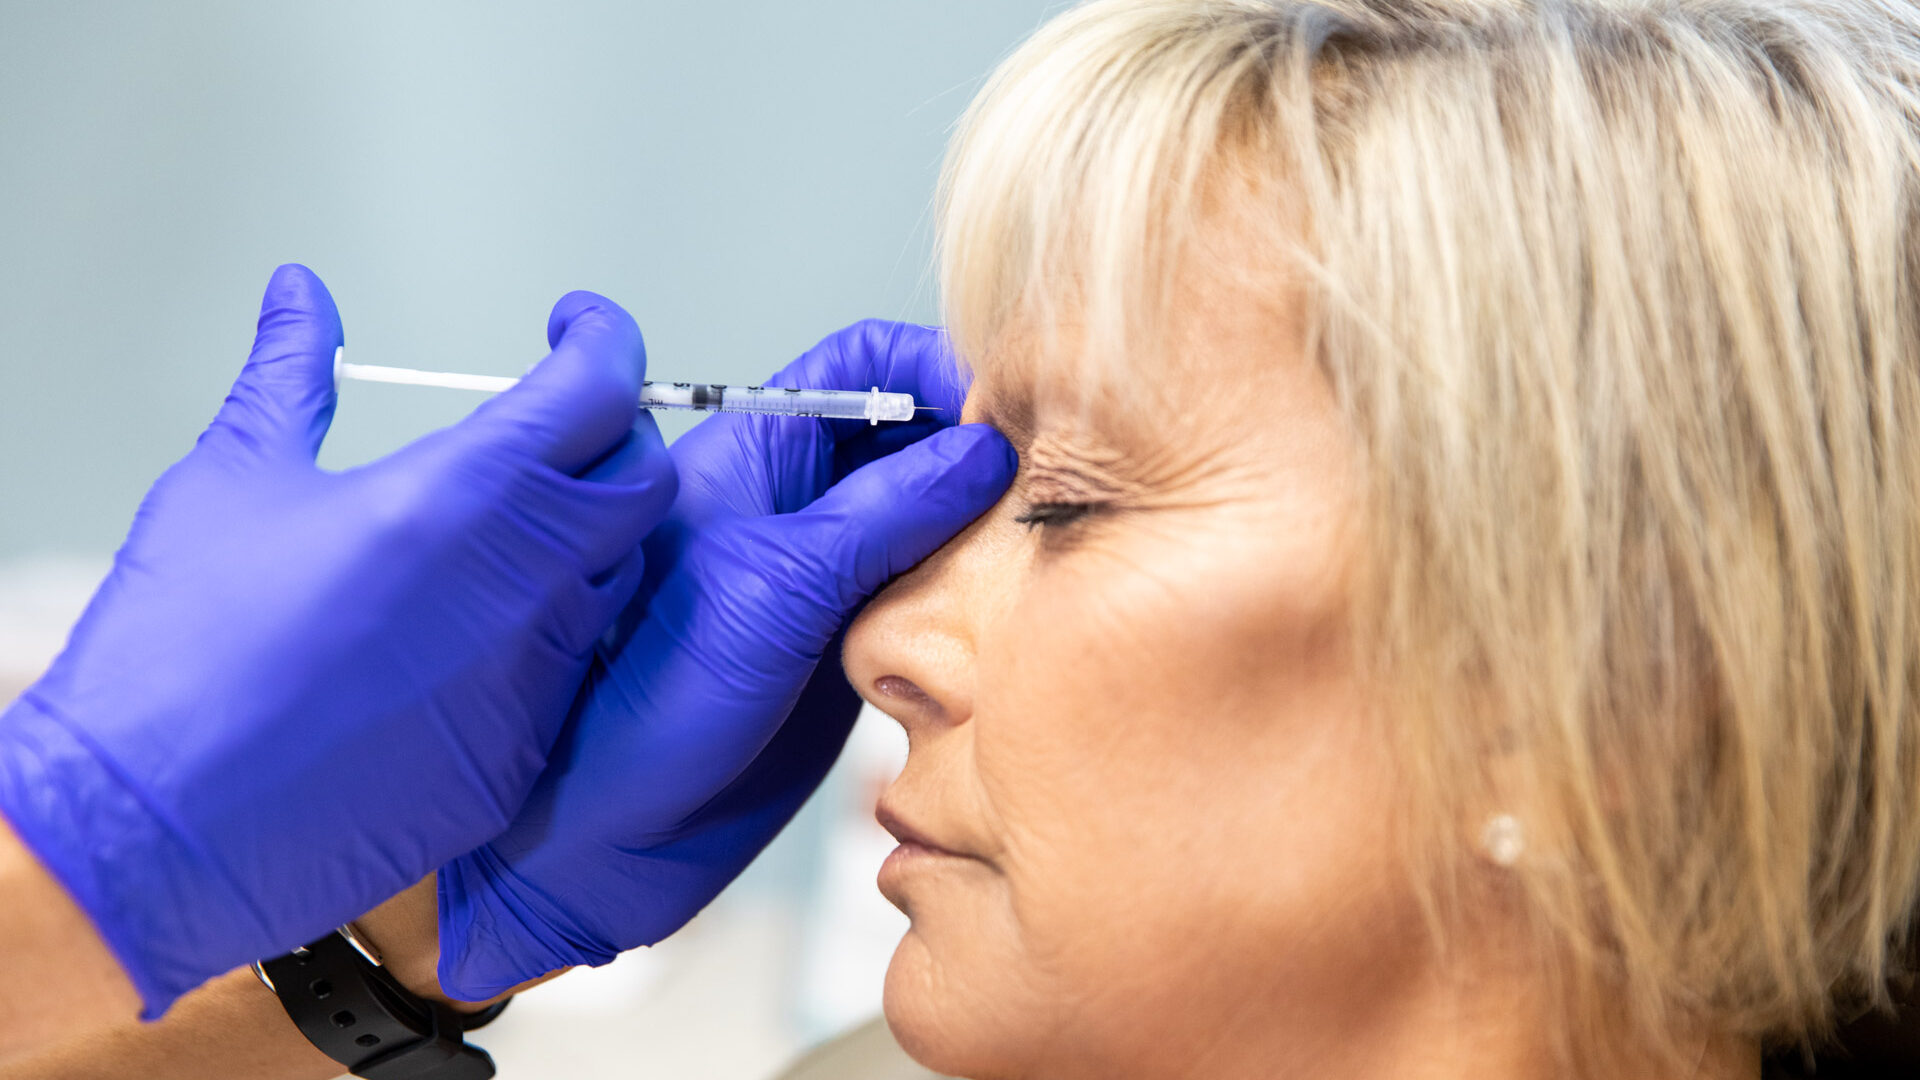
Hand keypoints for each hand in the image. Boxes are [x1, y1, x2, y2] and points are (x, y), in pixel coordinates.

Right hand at [0, 265, 676, 1014]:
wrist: (151, 830)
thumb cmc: (179, 652)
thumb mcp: (231, 479)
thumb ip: (289, 373)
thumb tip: (302, 295)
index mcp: (465, 495)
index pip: (603, 386)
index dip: (605, 339)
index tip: (578, 328)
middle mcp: (529, 583)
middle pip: (643, 479)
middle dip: (616, 434)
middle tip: (555, 424)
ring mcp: (538, 677)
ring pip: (618, 576)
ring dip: (586, 536)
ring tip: (504, 527)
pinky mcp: (525, 754)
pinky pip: (575, 668)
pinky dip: (550, 627)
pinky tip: (474, 628)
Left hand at [435, 320, 1012, 997]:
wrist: (607, 839)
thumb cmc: (645, 706)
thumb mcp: (774, 587)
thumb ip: (883, 513)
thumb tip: (983, 449)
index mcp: (759, 455)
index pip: (865, 364)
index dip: (938, 369)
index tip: (1005, 416)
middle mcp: (799, 505)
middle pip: (915, 434)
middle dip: (981, 447)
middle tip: (1040, 491)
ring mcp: (828, 577)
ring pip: (935, 516)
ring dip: (987, 527)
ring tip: (1030, 555)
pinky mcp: (850, 647)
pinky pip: (932, 594)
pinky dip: (975, 595)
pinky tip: (1001, 618)